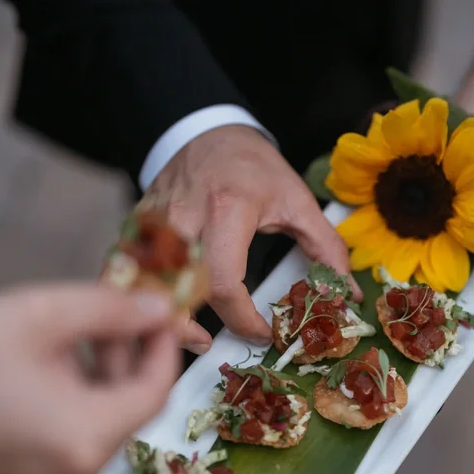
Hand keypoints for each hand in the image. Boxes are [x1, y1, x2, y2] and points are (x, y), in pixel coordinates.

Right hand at [0, 284, 180, 473]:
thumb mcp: (36, 313)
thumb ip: (111, 309)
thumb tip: (162, 308)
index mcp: (82, 440)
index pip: (156, 392)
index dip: (165, 347)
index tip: (161, 310)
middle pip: (128, 414)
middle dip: (128, 360)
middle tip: (115, 311)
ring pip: (99, 432)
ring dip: (100, 383)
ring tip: (77, 335)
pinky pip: (68, 451)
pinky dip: (73, 411)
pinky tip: (51, 373)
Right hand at [144, 124, 360, 346]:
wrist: (204, 130)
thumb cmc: (252, 166)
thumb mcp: (296, 200)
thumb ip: (325, 247)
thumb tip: (347, 295)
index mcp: (227, 210)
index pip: (225, 282)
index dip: (243, 320)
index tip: (261, 332)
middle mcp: (183, 219)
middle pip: (176, 291)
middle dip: (188, 330)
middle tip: (213, 343)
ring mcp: (153, 225)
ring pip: (143, 287)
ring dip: (159, 320)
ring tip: (188, 336)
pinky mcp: (135, 229)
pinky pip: (127, 274)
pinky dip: (139, 301)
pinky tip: (160, 315)